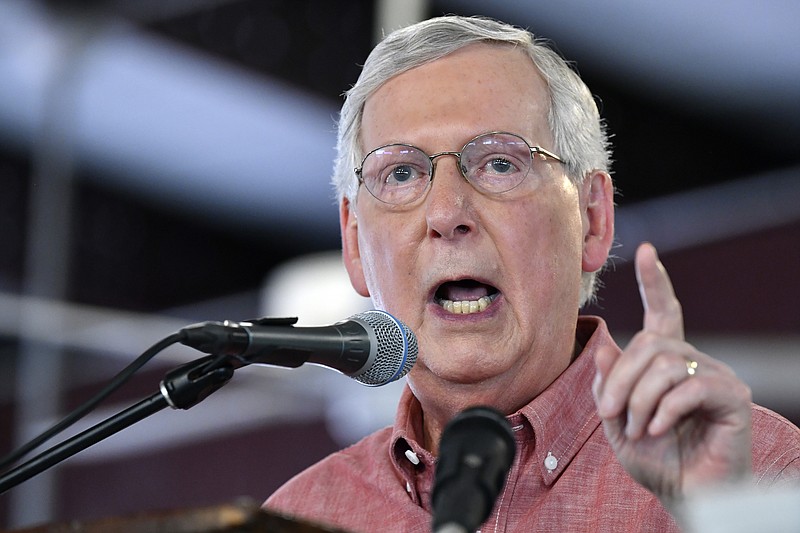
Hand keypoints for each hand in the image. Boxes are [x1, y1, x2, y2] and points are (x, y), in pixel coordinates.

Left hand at [593, 242, 752, 502]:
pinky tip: (656, 429)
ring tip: (637, 428)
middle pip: (649, 344)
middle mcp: (694, 361)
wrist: (685, 495)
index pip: (663, 312)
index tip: (645, 251)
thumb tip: (605, 348)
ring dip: (639, 399)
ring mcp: (716, 376)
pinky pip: (690, 387)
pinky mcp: (732, 397)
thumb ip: (607, 386)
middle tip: (609, 413)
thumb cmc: (655, 459)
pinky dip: (664, 410)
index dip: (654, 282)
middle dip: (620, 378)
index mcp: (667, 362)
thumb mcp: (617, 422)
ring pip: (666, 364)